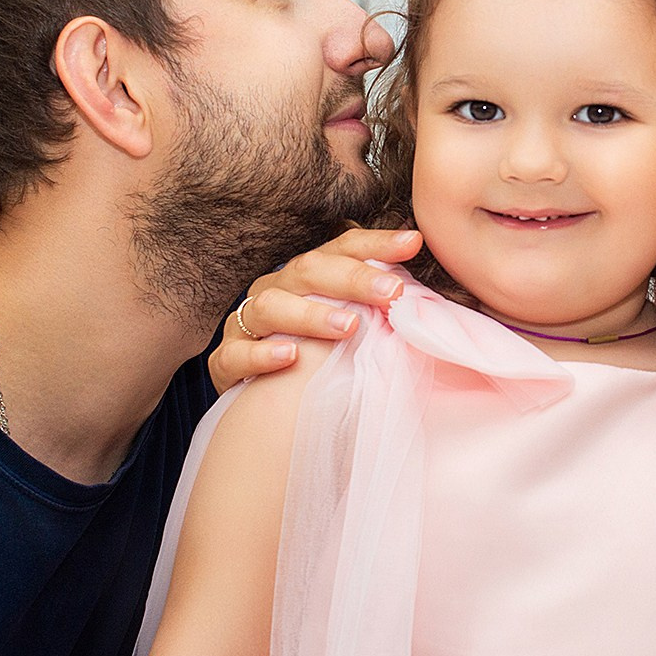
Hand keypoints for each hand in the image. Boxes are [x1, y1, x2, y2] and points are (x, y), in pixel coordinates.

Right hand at [207, 227, 423, 391]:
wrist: (266, 412)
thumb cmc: (317, 363)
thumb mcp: (351, 333)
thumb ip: (379, 311)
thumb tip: (430, 295)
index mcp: (306, 278)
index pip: (341, 249)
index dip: (376, 244)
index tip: (414, 242)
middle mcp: (274, 292)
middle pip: (307, 271)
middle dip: (352, 278)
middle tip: (392, 293)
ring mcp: (246, 326)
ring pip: (270, 307)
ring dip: (311, 315)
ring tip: (348, 328)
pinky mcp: (225, 363)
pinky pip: (236, 354)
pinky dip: (262, 354)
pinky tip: (289, 357)